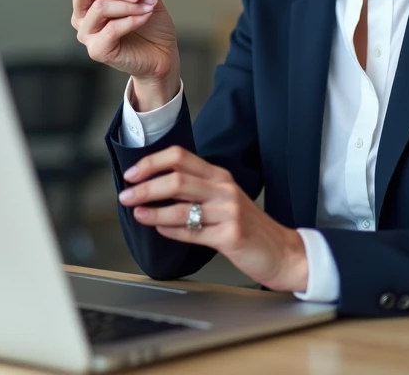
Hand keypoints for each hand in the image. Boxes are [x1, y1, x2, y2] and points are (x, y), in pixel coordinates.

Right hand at [71, 0, 179, 107]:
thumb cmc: (151, 26)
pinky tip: (146, 16)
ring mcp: (87, 33)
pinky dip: (132, 20)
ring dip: (128, 4)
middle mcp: (82, 14)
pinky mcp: (96, 50)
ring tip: (149, 5)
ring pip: (99, 7)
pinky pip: (112, 29)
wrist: (161, 54)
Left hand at [117, 146, 308, 292]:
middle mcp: (224, 189)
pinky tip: (159, 228)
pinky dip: (170, 229)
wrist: (283, 252)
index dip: (152, 162)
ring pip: (181, 206)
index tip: (132, 173)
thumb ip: (196, 192)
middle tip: (125, 194)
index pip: (181, 156)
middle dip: (145, 186)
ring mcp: (229, 212)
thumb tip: (155, 189)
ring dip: (152, 210)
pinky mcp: (230, 235)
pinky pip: (192, 231)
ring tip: (136, 212)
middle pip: (177, 178)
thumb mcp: (224, 201)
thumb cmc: (249, 228)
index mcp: (220, 176)